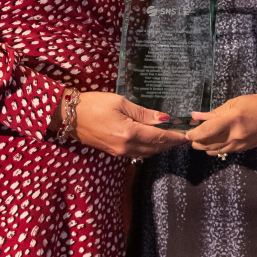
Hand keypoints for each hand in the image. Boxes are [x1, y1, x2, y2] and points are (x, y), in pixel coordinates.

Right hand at [73, 91, 187, 158]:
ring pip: (147, 153)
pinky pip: (137, 153)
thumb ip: (143, 113)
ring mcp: (119, 152)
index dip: (175, 137)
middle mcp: (126, 146)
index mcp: (130, 133)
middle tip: (183, 138)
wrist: (69, 116)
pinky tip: (152, 142)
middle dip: (170, 143)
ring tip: (171, 139)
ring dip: (160, 147)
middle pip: (155, 148)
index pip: (159, 138)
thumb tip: (163, 119)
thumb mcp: (121, 103)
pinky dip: (148, 149)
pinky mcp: (113, 152)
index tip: (187, 137)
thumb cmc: (94, 104)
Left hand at [186, 93, 256, 155]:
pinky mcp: (244, 150)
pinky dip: (216, 147)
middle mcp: (235, 135)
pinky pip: (225, 151)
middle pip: (207, 145)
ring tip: (202, 138)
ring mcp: (240, 144)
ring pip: (215, 151)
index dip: (194, 134)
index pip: (206, 130)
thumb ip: (216, 111)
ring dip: (205, 146)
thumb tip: (197, 116)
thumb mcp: (236, 103)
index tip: (187, 133)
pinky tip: (215, 140)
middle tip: (192, 136)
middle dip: (196, 142)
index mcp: (233, 119)